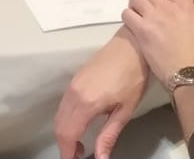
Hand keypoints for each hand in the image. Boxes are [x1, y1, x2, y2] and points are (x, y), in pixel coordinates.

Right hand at [53, 28, 149, 158]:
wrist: (132, 45)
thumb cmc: (133, 78)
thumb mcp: (124, 111)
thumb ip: (108, 135)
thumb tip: (100, 158)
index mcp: (86, 103)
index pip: (67, 134)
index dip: (66, 152)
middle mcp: (73, 93)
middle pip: (59, 126)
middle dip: (64, 145)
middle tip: (78, 156)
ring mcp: (72, 84)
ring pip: (59, 115)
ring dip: (64, 133)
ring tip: (80, 145)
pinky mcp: (74, 79)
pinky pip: (63, 104)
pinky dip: (66, 120)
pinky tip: (79, 125)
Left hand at [121, 0, 193, 90]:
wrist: (192, 76)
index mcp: (185, 5)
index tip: (163, 4)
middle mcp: (167, 8)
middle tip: (148, 8)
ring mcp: (153, 18)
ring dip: (135, 5)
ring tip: (139, 15)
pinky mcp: (142, 31)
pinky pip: (127, 14)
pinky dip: (128, 17)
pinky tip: (133, 26)